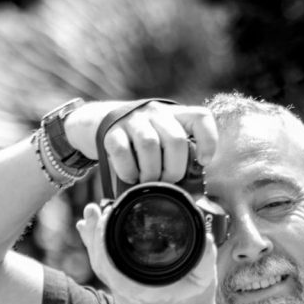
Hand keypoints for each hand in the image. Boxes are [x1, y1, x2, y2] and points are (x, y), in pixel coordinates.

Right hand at [64, 100, 217, 183]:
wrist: (95, 123)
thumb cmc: (135, 141)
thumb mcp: (159, 140)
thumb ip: (174, 155)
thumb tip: (189, 190)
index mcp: (173, 115)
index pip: (200, 117)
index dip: (208, 140)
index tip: (203, 161)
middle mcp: (155, 113)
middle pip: (176, 140)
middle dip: (174, 169)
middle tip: (166, 182)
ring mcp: (132, 120)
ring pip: (150, 145)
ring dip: (151, 171)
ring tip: (147, 181)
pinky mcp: (111, 131)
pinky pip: (122, 151)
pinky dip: (128, 170)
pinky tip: (129, 177)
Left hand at [76, 203, 218, 303]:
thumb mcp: (205, 282)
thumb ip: (205, 258)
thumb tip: (206, 236)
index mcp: (143, 290)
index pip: (114, 263)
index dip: (105, 239)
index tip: (109, 216)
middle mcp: (127, 292)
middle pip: (100, 261)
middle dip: (95, 234)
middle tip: (94, 209)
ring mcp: (122, 292)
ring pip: (99, 264)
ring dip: (93, 239)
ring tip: (90, 213)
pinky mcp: (122, 290)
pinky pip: (104, 268)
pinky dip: (96, 249)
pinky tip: (90, 231)